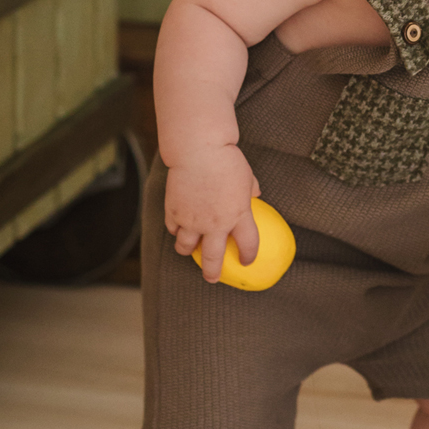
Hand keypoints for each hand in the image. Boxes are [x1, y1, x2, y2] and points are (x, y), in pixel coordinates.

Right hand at [163, 147, 261, 282]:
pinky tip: (178, 227)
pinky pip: (173, 229)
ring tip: (188, 249)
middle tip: (212, 278)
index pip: (248, 245)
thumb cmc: (226, 158)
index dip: (248, 256)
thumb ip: (250, 190)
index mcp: (238, 215)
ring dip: (187, 250)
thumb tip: (255, 194)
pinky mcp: (174, 211)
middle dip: (212, 272)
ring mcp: (192, 219)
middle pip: (212, 258)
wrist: (199, 149)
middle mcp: (215, 223)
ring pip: (185, 247)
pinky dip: (175, 230)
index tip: (246, 260)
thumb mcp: (246, 176)